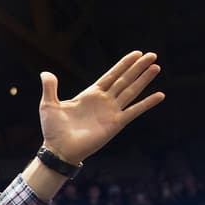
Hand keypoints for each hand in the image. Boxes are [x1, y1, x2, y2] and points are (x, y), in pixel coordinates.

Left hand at [38, 50, 163, 164]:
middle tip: (152, 55)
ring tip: (156, 67)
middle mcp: (104, 101)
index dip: (123, 65)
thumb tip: (45, 72)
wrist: (59, 150)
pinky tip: (160, 95)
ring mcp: (111, 112)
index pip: (111, 75)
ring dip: (144, 79)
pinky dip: (147, 103)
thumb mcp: (49, 105)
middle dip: (138, 68)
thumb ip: (50, 87)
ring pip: (131, 91)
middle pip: (124, 80)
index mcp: (90, 95)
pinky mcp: (115, 124)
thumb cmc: (53, 130)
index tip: (136, 54)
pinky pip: (134, 111)